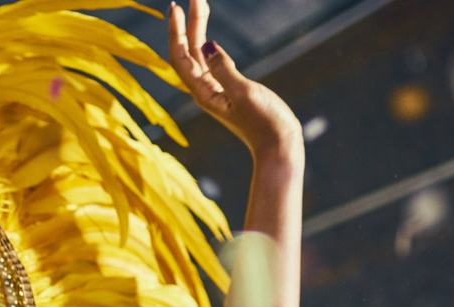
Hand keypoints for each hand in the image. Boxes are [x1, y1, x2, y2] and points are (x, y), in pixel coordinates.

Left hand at [168, 0, 301, 159]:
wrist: (278, 146)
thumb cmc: (265, 123)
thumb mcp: (244, 93)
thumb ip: (225, 69)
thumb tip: (208, 45)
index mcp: (203, 92)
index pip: (181, 56)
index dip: (177, 31)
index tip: (176, 7)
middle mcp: (204, 91)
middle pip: (189, 52)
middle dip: (188, 24)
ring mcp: (215, 91)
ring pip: (200, 56)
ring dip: (198, 31)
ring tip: (201, 5)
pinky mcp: (229, 92)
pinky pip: (211, 64)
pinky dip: (208, 46)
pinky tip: (208, 38)